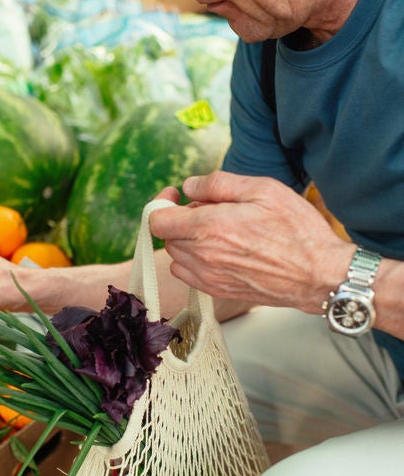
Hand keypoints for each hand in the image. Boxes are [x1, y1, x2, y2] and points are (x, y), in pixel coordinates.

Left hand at [149, 171, 354, 312]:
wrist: (318, 275)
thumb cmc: (296, 231)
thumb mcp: (263, 190)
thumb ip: (218, 184)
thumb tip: (188, 186)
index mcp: (209, 227)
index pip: (157, 220)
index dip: (162, 203)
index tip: (175, 196)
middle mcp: (202, 255)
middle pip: (168, 236)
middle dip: (181, 219)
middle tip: (211, 211)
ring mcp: (207, 277)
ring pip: (176, 255)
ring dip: (188, 240)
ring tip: (219, 231)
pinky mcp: (215, 291)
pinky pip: (187, 273)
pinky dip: (193, 260)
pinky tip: (219, 251)